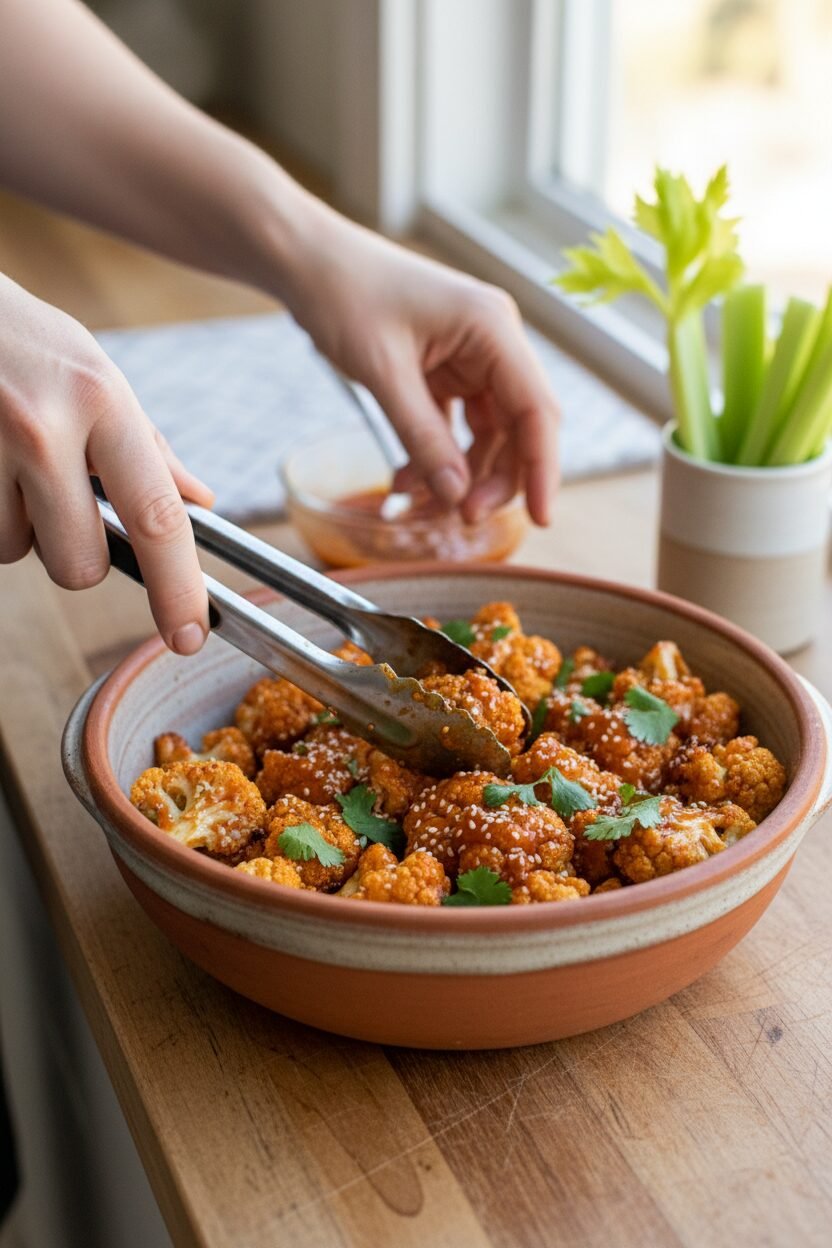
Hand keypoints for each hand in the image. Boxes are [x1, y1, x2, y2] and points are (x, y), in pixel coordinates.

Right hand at [0, 275, 212, 652]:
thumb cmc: (22, 341)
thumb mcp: (96, 376)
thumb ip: (147, 446)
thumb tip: (199, 500)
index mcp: (101, 402)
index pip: (156, 516)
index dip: (178, 588)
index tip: (189, 634)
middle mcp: (43, 428)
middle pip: (80, 564)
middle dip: (76, 553)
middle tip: (61, 501)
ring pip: (18, 552)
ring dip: (19, 527)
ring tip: (9, 464)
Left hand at [287, 213, 558, 524]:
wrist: (306, 261)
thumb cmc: (344, 295)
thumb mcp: (383, 373)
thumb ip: (422, 437)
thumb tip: (457, 496)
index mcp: (492, 328)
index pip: (536, 410)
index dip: (543, 468)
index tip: (541, 518)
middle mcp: (492, 342)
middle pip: (518, 427)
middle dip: (494, 478)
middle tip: (462, 517)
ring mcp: (471, 356)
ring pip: (488, 434)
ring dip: (461, 474)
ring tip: (423, 505)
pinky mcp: (446, 369)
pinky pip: (455, 426)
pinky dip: (435, 457)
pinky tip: (406, 483)